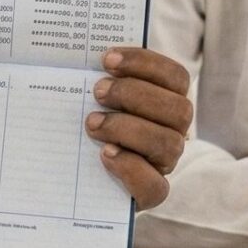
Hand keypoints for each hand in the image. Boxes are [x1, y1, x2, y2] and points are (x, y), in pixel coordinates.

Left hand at [85, 48, 191, 208]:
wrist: (74, 177)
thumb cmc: (84, 123)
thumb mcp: (89, 96)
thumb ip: (90, 76)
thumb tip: (69, 54)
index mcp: (166, 101)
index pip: (175, 77)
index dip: (145, 64)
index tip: (106, 58)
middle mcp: (173, 131)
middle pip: (178, 109)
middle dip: (134, 94)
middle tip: (97, 91)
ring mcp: (164, 164)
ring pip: (169, 144)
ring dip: (128, 128)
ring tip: (92, 123)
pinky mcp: (149, 193)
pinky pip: (155, 186)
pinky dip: (131, 168)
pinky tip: (105, 154)